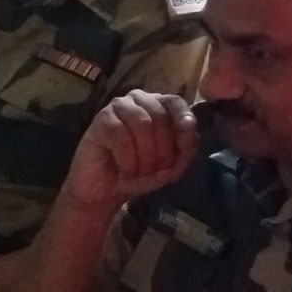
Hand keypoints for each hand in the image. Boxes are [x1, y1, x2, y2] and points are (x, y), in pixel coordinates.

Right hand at [64, 91, 198, 209]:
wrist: (104, 191)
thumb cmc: (139, 173)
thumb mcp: (169, 166)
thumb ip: (184, 151)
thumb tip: (189, 138)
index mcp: (160, 105)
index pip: (176, 102)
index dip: (183, 121)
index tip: (185, 143)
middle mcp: (141, 100)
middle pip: (161, 117)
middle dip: (164, 150)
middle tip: (158, 174)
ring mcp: (120, 106)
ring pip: (143, 124)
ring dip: (146, 156)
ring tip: (140, 175)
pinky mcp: (102, 119)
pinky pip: (121, 135)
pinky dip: (128, 159)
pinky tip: (126, 173)